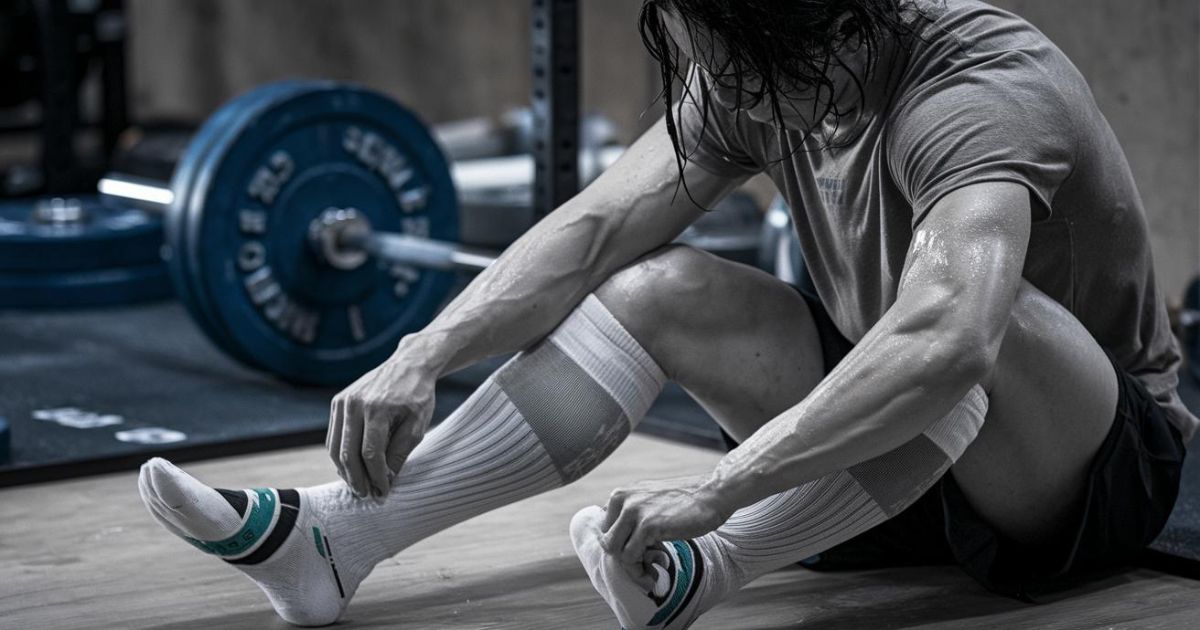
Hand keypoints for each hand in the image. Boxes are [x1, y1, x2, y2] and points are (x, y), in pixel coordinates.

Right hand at [327, 349, 436, 497]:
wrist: (409, 364)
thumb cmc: (417, 396)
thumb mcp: (417, 426)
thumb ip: (400, 453)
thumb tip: (386, 481)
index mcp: (377, 409)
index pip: (371, 454)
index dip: (376, 477)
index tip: (383, 492)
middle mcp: (355, 404)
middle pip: (348, 454)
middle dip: (357, 479)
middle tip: (367, 495)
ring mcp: (343, 402)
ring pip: (335, 448)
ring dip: (345, 471)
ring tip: (359, 486)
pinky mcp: (338, 402)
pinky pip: (334, 436)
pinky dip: (340, 455)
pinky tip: (353, 468)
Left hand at [600, 475, 733, 588]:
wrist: (712, 494)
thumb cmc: (685, 503)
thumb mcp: (650, 502)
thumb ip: (633, 516)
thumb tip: (620, 546)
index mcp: (620, 495)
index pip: (606, 531)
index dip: (623, 547)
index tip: (641, 556)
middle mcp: (622, 500)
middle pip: (608, 542)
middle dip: (626, 559)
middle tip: (648, 566)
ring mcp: (633, 511)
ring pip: (615, 551)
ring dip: (633, 567)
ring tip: (653, 570)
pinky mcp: (647, 525)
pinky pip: (630, 557)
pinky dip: (641, 569)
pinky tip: (659, 566)